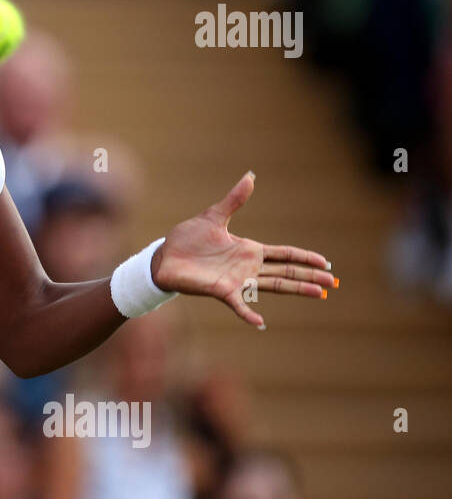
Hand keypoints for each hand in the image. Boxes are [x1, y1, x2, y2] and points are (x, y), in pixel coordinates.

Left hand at [150, 171, 335, 328]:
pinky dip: (249, 314)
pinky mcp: (221, 290)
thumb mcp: (214, 216)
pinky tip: (261, 323)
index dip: (304, 258)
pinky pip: (238, 304)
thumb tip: (251, 176)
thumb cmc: (188, 239)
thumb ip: (234, 199)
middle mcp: (247, 267)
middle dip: (309, 277)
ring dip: (296, 290)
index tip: (326, 263)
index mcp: (249, 250)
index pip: (284, 254)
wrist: (164, 257)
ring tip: (318, 295)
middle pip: (286, 273)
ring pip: (273, 287)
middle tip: (333, 284)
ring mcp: (237, 280)